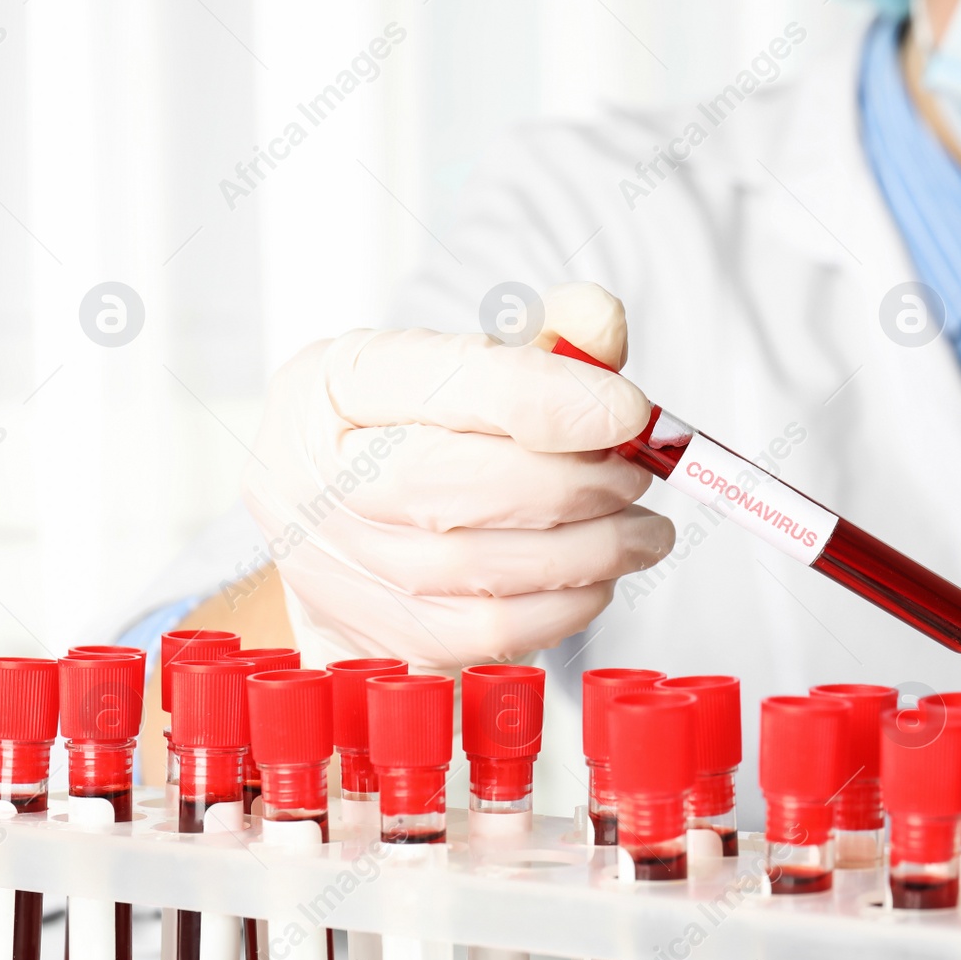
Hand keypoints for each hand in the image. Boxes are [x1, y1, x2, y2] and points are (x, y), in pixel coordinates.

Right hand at [242, 282, 673, 670]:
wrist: (336, 527)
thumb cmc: (415, 432)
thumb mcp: (473, 359)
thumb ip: (549, 334)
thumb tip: (602, 323)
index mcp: (339, 381)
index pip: (453, 383)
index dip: (555, 400)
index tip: (632, 411)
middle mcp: (318, 475)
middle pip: (464, 484)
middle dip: (580, 484)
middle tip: (637, 477)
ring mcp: (337, 567)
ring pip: (484, 568)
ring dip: (592, 550)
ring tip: (642, 531)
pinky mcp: (380, 636)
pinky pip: (491, 632)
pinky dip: (567, 606)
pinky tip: (596, 578)